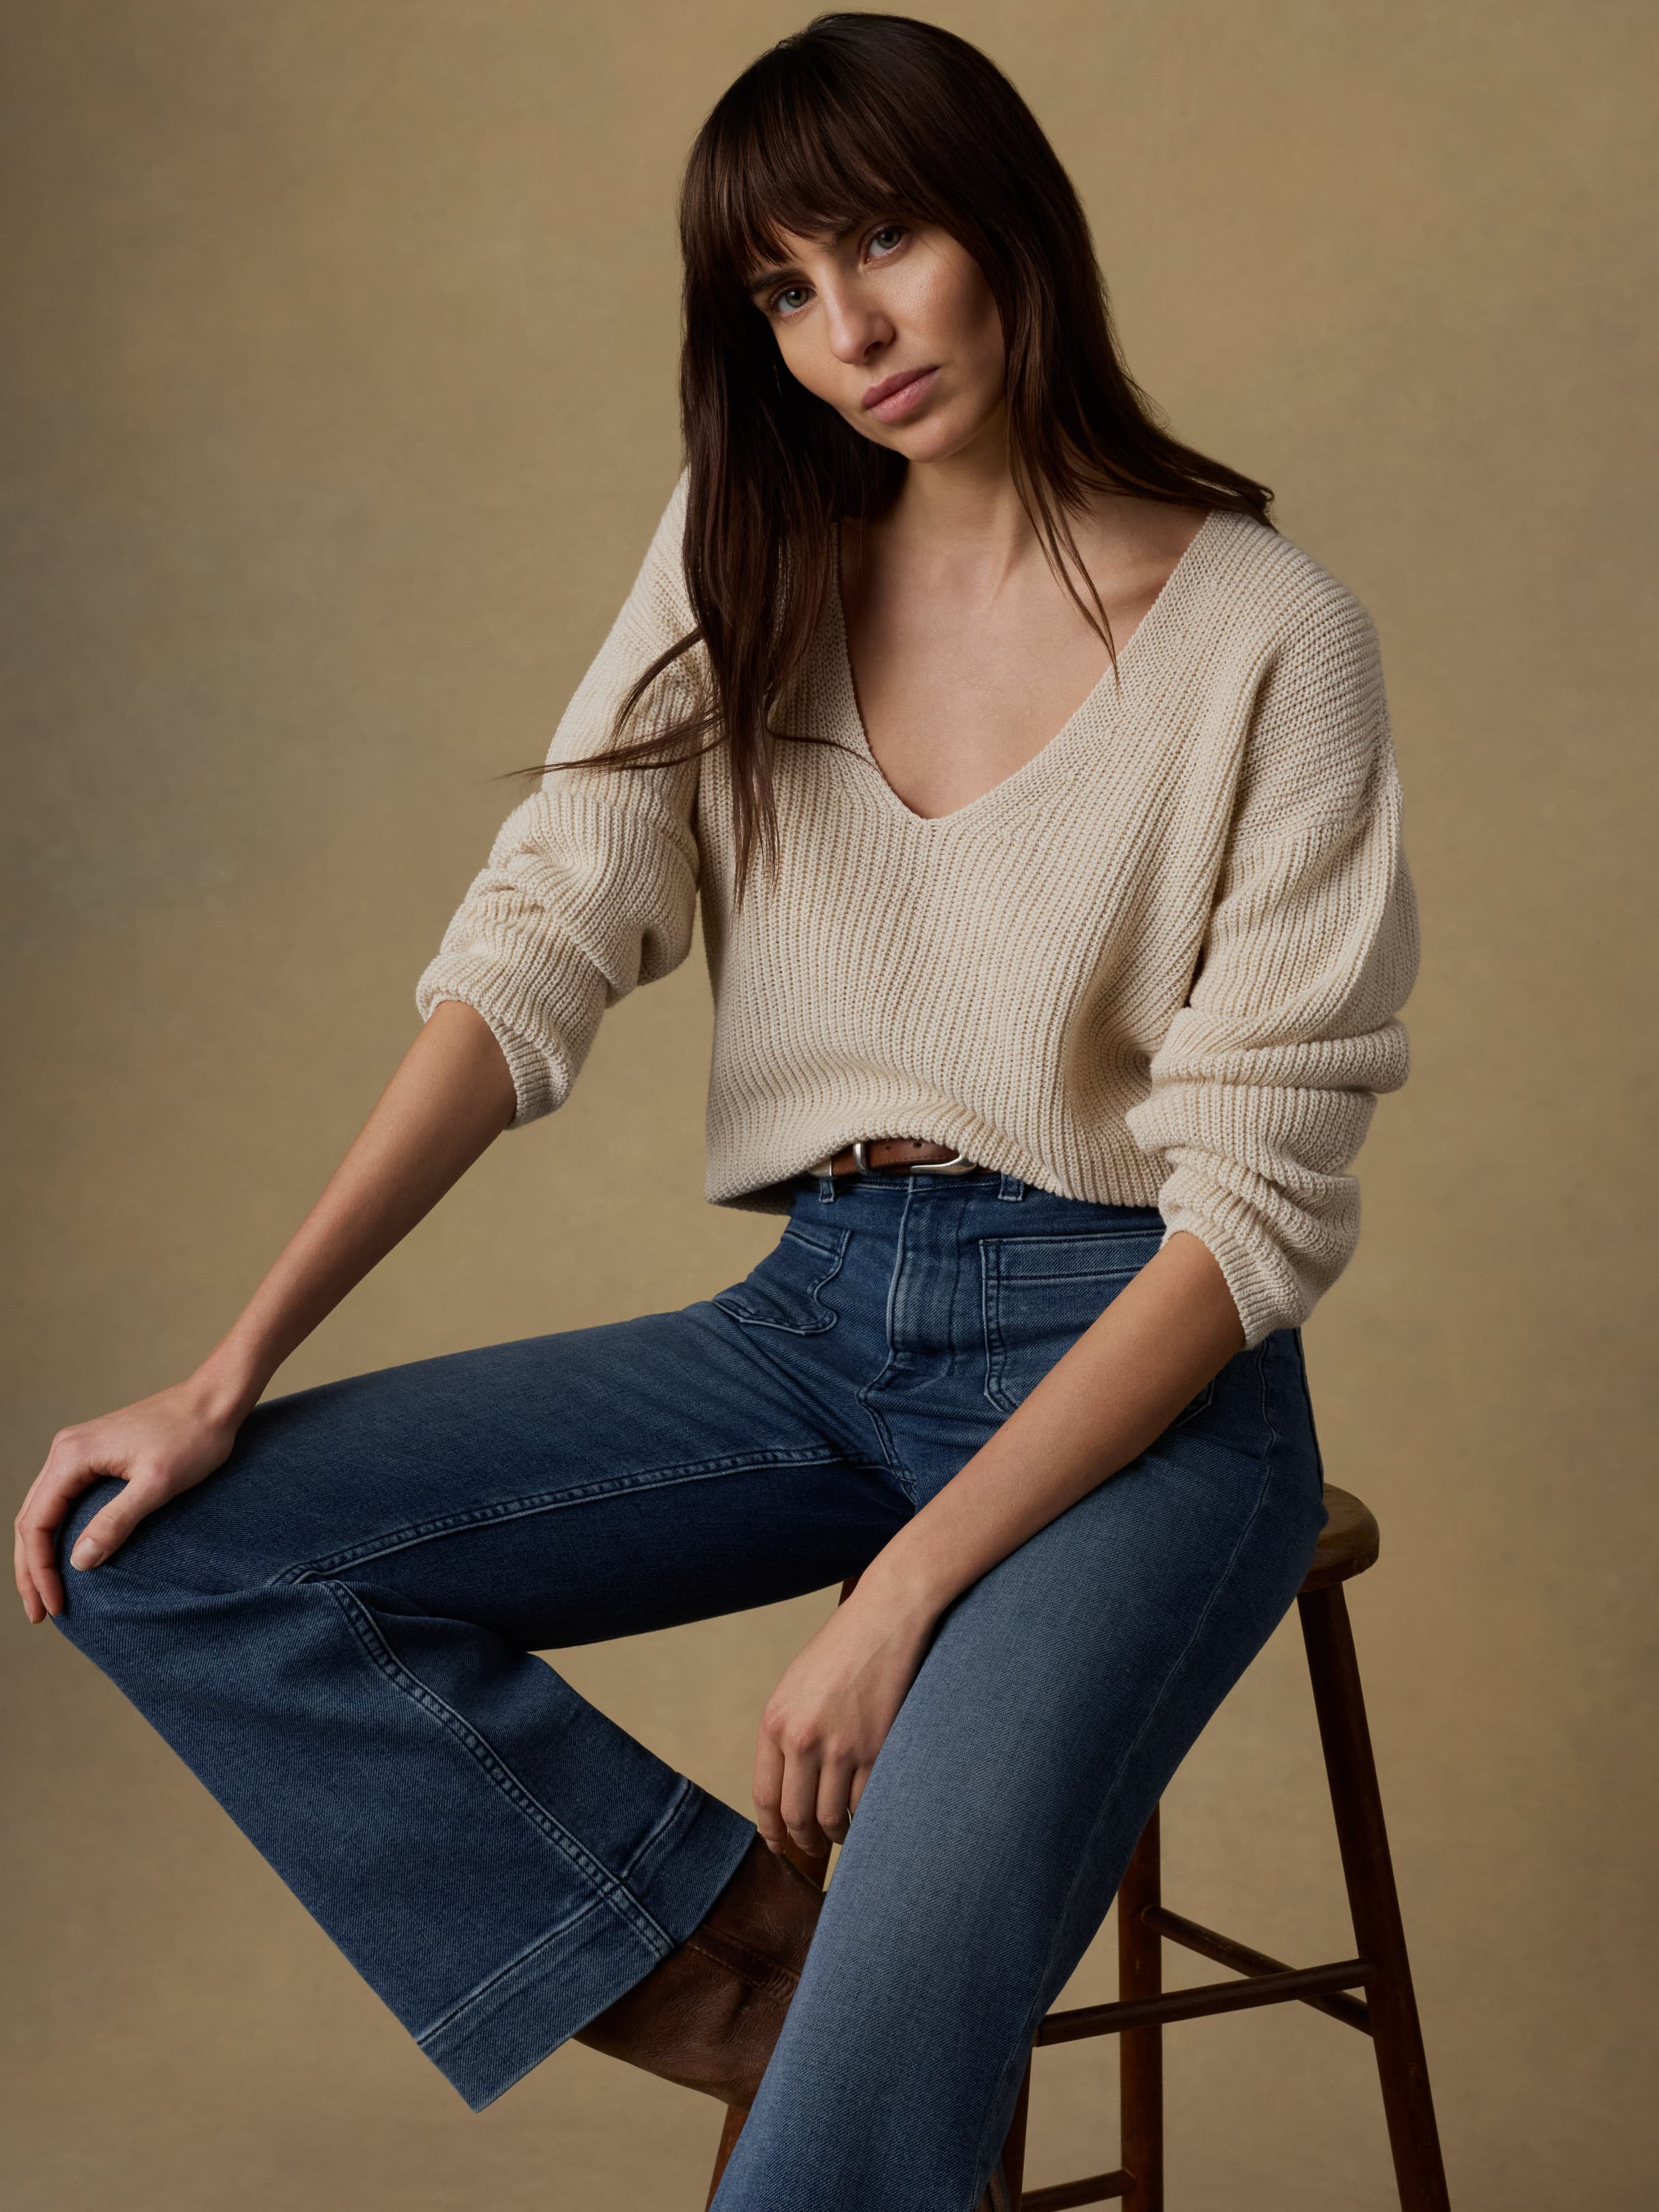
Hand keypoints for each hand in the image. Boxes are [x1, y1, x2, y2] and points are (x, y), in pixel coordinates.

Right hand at [14, 1375, 245, 1622]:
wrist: (215, 1400)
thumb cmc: (193, 1438)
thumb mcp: (157, 1484)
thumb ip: (116, 1521)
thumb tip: (78, 1562)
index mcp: (72, 1456)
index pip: (36, 1524)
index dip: (39, 1570)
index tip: (53, 1606)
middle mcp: (66, 1451)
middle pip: (31, 1519)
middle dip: (31, 1569)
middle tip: (40, 1613)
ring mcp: (78, 1451)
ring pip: (43, 1510)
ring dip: (40, 1553)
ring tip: (45, 1593)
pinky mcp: (95, 1455)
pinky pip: (63, 1500)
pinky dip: (57, 1532)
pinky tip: (65, 1555)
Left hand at [752, 1579, 940, 1859]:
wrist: (886, 1616)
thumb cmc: (842, 1647)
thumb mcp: (796, 1685)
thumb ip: (787, 1731)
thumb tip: (789, 1783)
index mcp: (774, 1722)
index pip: (765, 1796)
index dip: (771, 1830)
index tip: (779, 1845)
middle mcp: (802, 1738)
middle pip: (797, 1815)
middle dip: (805, 1840)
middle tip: (813, 1848)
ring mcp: (841, 1746)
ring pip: (832, 1816)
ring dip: (837, 1834)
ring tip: (841, 1834)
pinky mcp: (878, 1748)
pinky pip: (868, 1803)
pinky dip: (867, 1818)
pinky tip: (868, 1817)